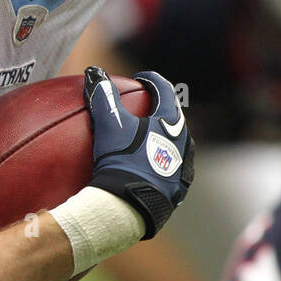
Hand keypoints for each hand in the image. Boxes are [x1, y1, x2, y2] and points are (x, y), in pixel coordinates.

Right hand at [84, 66, 194, 237]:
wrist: (129, 206)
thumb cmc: (121, 161)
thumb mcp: (109, 125)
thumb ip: (103, 96)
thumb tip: (95, 73)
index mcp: (171, 123)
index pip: (165, 91)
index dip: (152, 80)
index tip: (142, 79)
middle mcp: (185, 143)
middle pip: (174, 117)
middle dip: (161, 108)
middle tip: (146, 106)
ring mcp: (184, 167)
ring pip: (178, 143)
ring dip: (164, 136)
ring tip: (149, 137)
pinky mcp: (179, 188)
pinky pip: (173, 168)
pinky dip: (163, 161)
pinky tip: (151, 167)